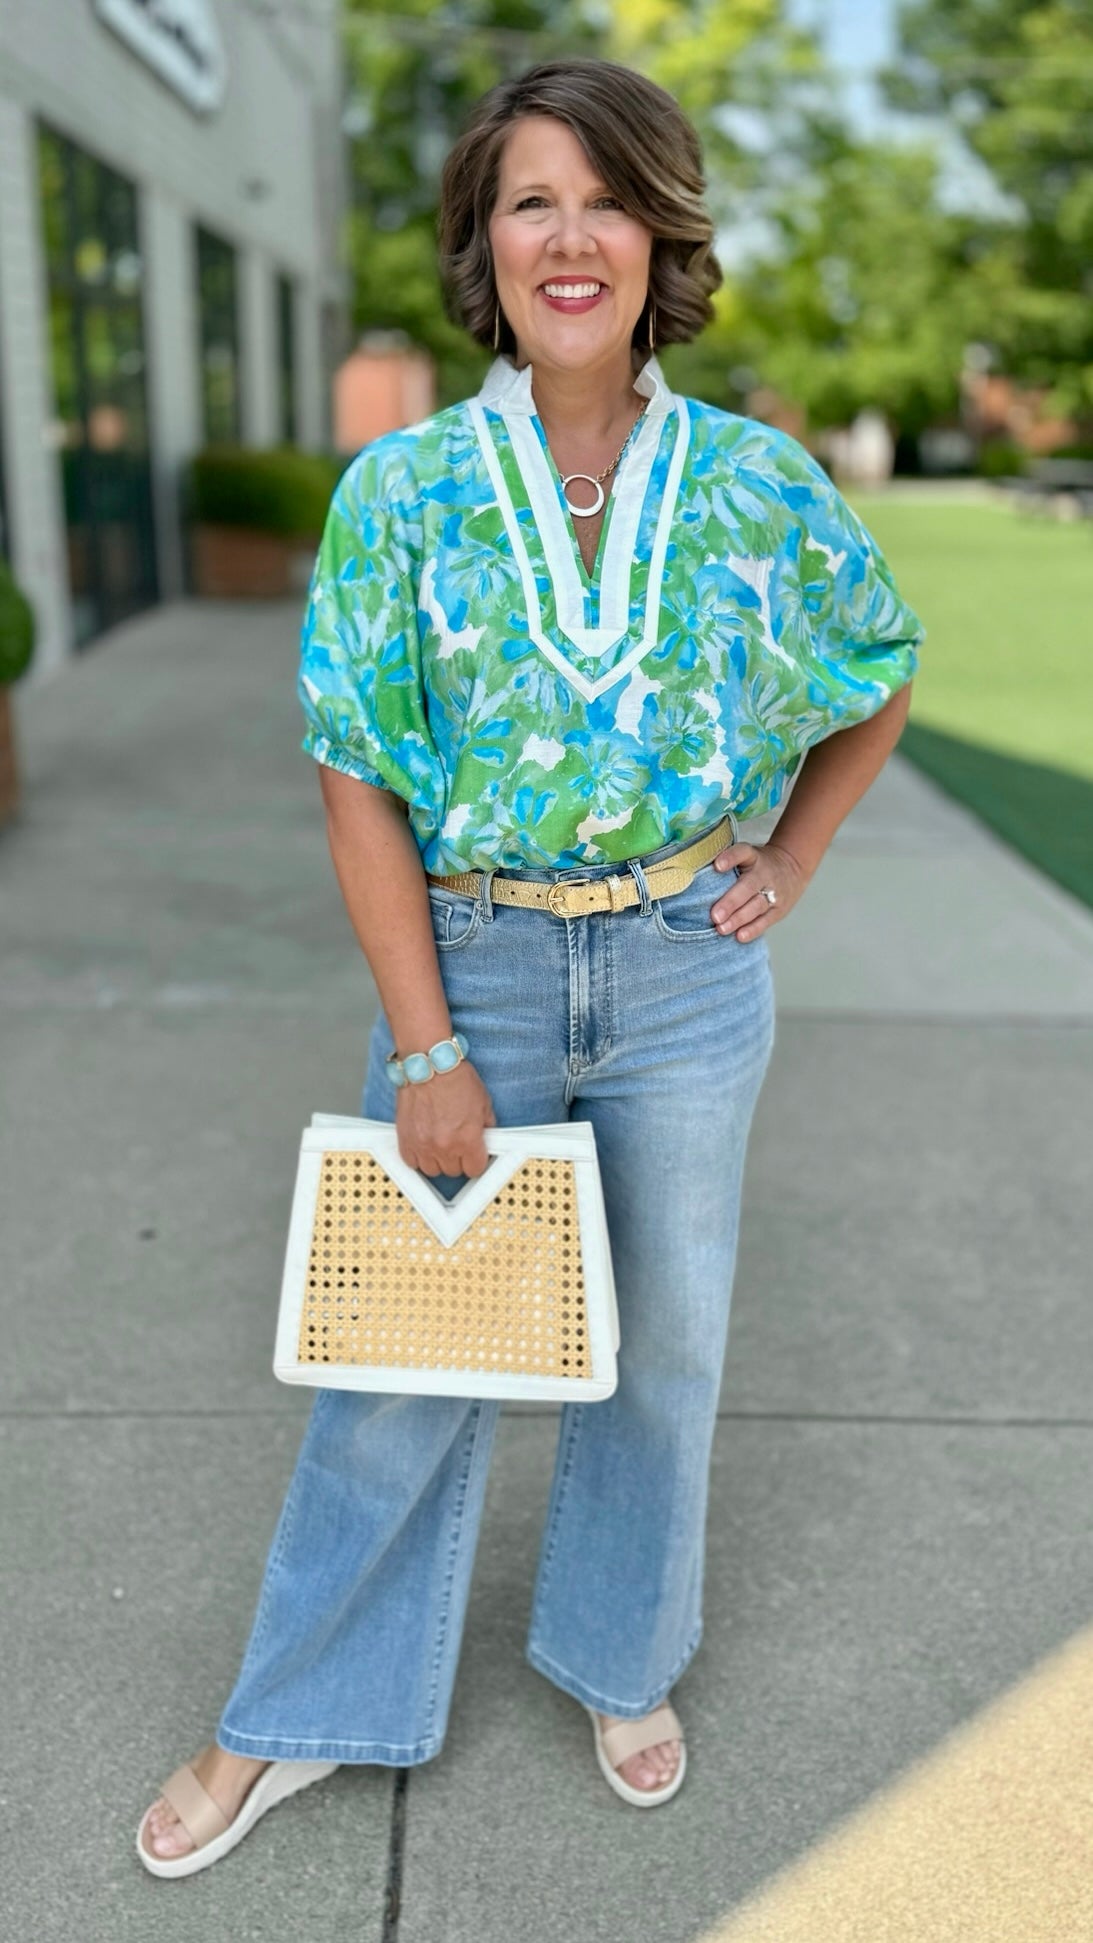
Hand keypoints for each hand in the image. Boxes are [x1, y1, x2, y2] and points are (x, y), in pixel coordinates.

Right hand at [395, 1060, 496, 1177]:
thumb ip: (486, 1126)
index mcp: (467, 1139)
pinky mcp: (405, 1138)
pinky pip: (411, 1162)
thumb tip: (485, 1139)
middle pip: (453, 1171)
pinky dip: (418, 1157)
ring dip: (437, 1160)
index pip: (475, 1169)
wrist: (429, 1064)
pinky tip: (424, 1145)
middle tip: (457, 1143)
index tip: (474, 1154)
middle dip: (457, 1159)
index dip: (476, 1160)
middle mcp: (444, 1146)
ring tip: (440, 1144)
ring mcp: (422, 1144)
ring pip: (431, 1170)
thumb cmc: (455, 1078)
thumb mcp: (484, 1102)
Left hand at [709, 839, 812, 940]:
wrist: (793, 867)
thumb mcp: (746, 856)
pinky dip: (752, 929)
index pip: (743, 852)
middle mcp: (765, 873)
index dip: (730, 858)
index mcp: (754, 857)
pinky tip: (739, 936)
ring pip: (756, 906)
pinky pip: (766, 920)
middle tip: (714, 916)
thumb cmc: (757, 865)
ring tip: (721, 929)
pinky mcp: (779, 909)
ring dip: (738, 919)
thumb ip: (727, 864)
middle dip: (731, 902)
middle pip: (748, 887)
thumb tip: (693, 878)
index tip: (717, 866)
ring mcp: (774, 892)